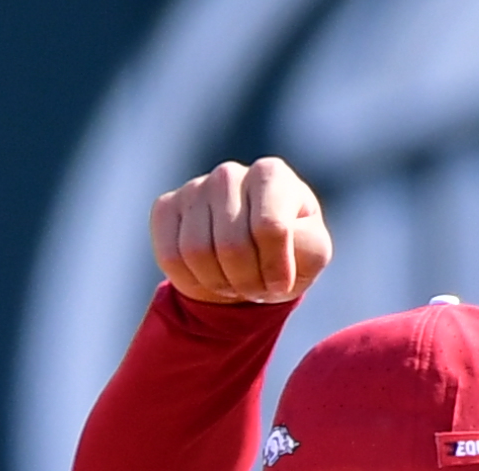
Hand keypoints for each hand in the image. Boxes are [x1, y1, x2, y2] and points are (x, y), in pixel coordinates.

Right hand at [152, 157, 329, 304]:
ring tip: (235, 283)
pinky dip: (191, 282)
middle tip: (257, 289)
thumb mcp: (313, 252)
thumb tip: (283, 238)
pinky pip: (170, 256)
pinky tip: (210, 277)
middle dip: (247, 282)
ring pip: (196, 252)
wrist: (253, 257)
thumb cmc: (289, 252)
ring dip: (220, 284)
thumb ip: (308, 245)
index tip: (281, 285)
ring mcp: (194, 187)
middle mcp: (230, 174)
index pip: (270, 228)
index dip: (275, 269)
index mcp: (271, 174)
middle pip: (232, 245)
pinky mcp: (166, 207)